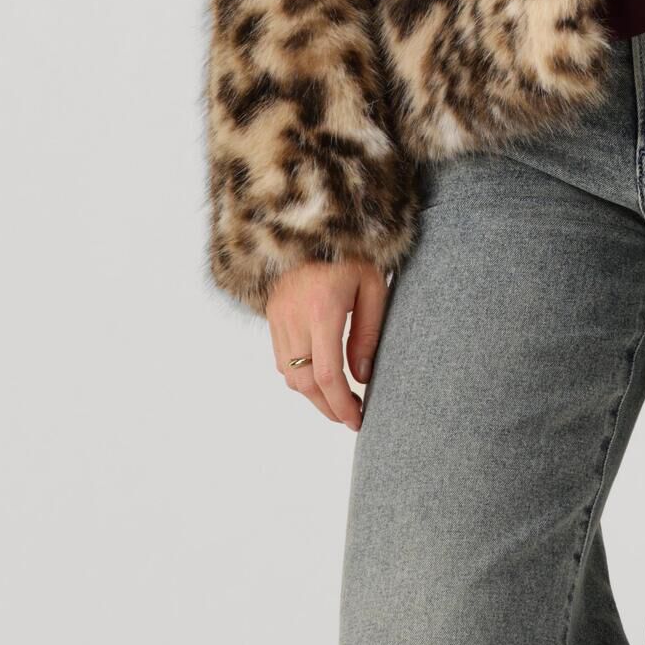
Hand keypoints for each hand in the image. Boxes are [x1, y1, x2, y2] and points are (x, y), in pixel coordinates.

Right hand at [267, 257, 391, 429]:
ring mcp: (278, 316)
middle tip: (350, 417)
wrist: (311, 224)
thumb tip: (362, 377)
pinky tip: (319, 378)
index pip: (328, 374)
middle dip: (327, 407)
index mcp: (323, 309)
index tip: (357, 420)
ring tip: (338, 400)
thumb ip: (367, 334)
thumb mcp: (373, 288)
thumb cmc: (352, 253)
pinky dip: (299, 377)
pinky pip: (281, 359)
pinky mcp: (271, 315)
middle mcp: (294, 316)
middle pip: (305, 382)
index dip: (341, 404)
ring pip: (289, 375)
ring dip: (312, 395)